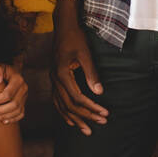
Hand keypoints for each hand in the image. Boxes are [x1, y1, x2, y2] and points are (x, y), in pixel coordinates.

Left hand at [0, 64, 26, 122]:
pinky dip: (13, 119)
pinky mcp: (24, 102)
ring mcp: (25, 97)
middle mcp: (24, 89)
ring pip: (17, 111)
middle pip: (13, 105)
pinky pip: (21, 113)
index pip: (7, 94)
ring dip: (3, 117)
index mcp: (18, 80)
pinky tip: (3, 121)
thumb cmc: (2, 69)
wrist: (11, 71)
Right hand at [50, 1, 107, 134]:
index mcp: (62, 74)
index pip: (77, 98)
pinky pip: (56, 100)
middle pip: (69, 105)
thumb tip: (99, 93)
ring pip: (61, 106)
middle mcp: (55, 79)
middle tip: (101, 122)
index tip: (104, 113)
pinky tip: (70, 120)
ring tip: (86, 130)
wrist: (63, 26)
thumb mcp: (85, 54)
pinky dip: (63, 112)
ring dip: (75, 119)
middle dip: (86, 116)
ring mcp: (52, 80)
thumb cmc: (75, 38)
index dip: (91, 107)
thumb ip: (91, 73)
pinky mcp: (54, 78)